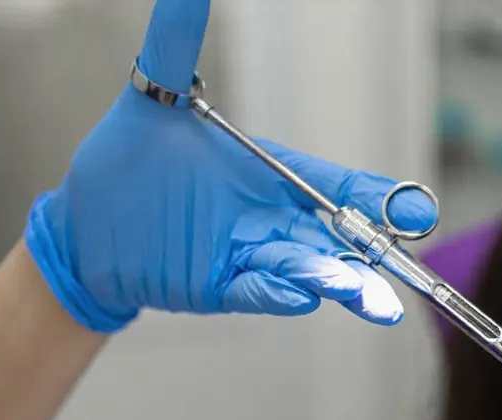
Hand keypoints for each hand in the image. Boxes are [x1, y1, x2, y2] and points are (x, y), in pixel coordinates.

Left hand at [23, 0, 436, 333]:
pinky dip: (277, 293)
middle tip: (401, 263)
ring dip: (332, 279)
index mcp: (273, 175)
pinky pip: (255, 292)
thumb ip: (176, 42)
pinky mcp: (219, 287)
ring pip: (302, 269)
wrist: (86, 222)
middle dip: (367, 253)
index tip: (415, 214)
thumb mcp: (153, 95)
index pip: (336, 186)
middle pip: (333, 237)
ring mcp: (249, 256)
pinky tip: (302, 295)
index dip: (374, 199)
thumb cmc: (129, 160)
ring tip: (356, 288)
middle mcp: (272, 218)